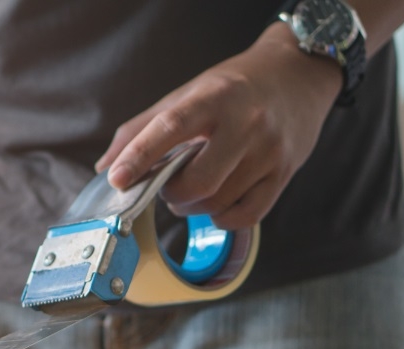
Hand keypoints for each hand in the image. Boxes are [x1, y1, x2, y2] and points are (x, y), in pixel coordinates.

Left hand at [95, 23, 342, 229]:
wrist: (298, 75)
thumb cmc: (234, 87)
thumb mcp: (186, 94)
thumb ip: (142, 129)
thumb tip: (105, 168)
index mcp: (213, 98)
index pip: (170, 128)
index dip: (139, 156)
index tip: (117, 179)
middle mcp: (245, 124)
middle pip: (197, 182)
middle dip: (171, 194)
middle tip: (167, 185)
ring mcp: (268, 151)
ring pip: (218, 202)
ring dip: (193, 207)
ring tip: (192, 189)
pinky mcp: (284, 174)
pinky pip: (246, 215)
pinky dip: (222, 219)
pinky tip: (217, 204)